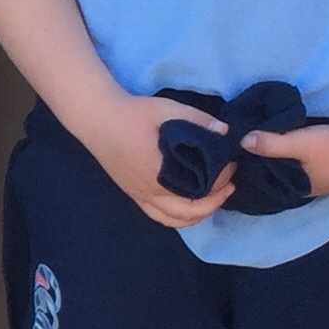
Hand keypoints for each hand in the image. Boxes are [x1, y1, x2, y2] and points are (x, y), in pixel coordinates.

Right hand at [79, 89, 233, 227]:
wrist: (97, 118)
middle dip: (215, 201)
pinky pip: (158, 216)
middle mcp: (149, 191)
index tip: (231, 164)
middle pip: (189, 212)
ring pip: (174, 220)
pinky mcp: (133, 194)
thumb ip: (198, 119)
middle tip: (229, 184)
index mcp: (158, 173)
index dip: (221, 179)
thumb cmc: (132, 113)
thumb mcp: (167, 109)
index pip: (199, 188)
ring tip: (214, 199)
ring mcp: (139, 195)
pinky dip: (178, 218)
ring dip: (197, 215)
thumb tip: (225, 131)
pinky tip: (188, 208)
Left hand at [238, 118, 328, 202]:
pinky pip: (294, 164)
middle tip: (237, 140)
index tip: (229, 150)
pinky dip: (284, 154)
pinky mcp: (322, 169)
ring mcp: (312, 180)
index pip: (259, 179)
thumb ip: (271, 143)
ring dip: (271, 156)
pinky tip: (278, 140)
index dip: (244, 165)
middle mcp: (299, 188)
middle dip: (255, 160)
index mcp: (291, 188)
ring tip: (253, 137)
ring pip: (282, 169)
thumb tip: (241, 141)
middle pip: (269, 174)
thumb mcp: (300, 143)